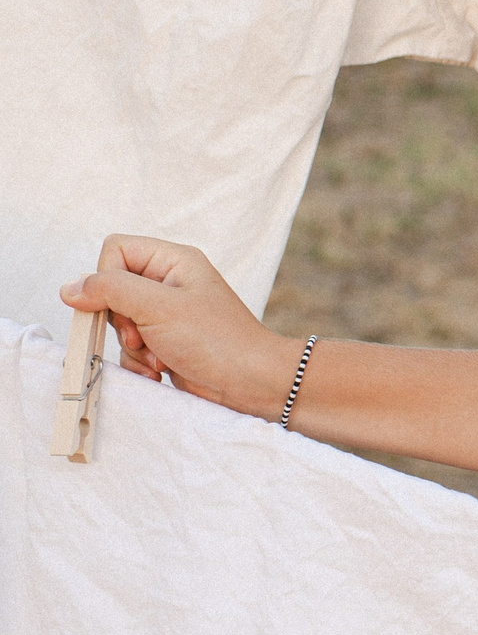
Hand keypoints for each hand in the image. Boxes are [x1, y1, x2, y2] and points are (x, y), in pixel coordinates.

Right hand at [59, 235, 295, 414]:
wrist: (252, 384)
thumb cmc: (218, 340)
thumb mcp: (158, 307)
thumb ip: (110, 290)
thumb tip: (69, 288)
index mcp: (173, 260)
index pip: (114, 250)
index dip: (108, 278)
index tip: (125, 306)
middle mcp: (169, 282)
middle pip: (110, 289)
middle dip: (121, 321)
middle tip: (143, 336)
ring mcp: (166, 313)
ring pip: (116, 322)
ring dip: (132, 347)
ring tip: (160, 356)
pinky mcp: (164, 341)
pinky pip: (130, 347)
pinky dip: (139, 361)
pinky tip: (160, 371)